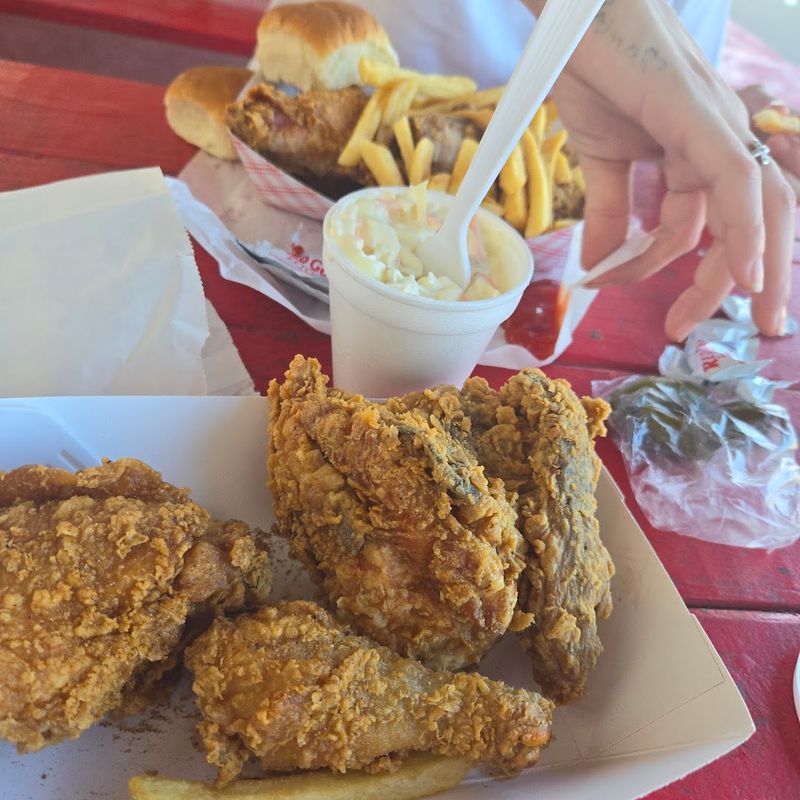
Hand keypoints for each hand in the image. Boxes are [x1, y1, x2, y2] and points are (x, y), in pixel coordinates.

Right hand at [524, 0, 794, 339]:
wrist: (576, 13)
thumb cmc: (591, 70)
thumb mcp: (599, 160)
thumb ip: (607, 212)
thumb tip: (595, 267)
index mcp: (694, 155)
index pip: (701, 228)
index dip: (680, 275)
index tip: (646, 311)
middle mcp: (718, 144)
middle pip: (749, 224)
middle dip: (747, 283)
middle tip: (742, 330)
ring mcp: (717, 129)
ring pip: (758, 208)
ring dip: (756, 270)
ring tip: (741, 318)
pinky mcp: (702, 118)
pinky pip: (737, 182)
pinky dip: (748, 230)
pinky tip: (748, 273)